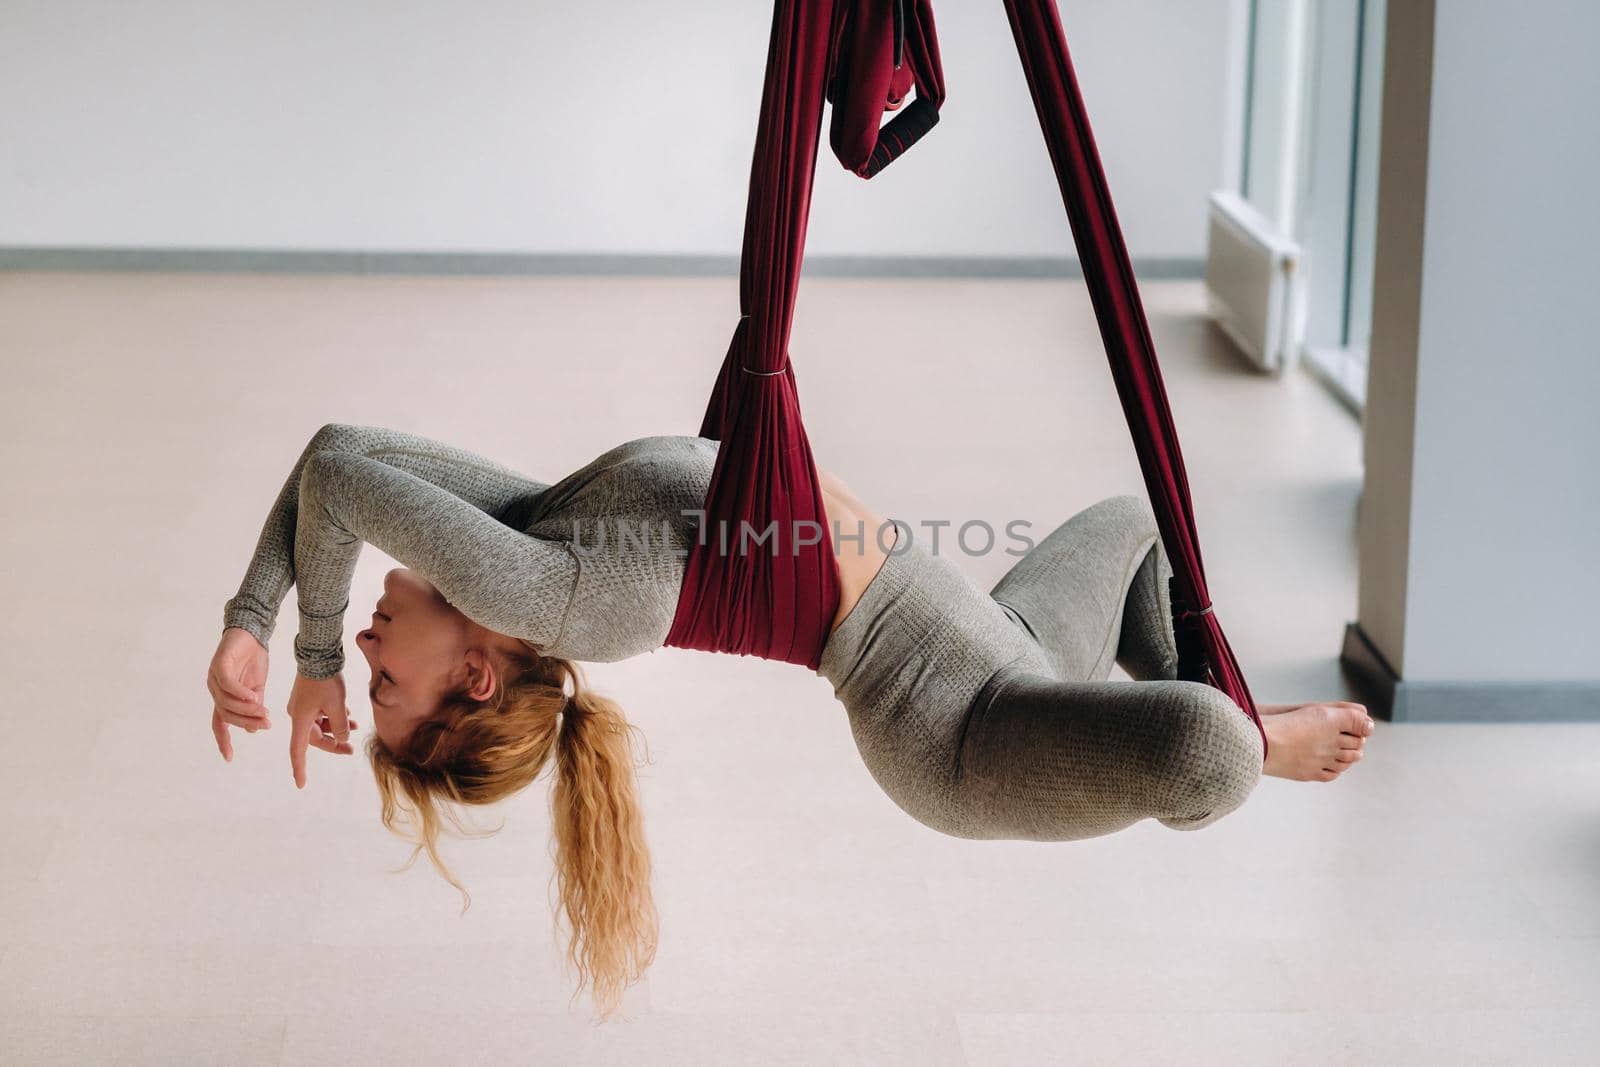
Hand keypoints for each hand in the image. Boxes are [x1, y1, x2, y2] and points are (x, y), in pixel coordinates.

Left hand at [208, 626, 271, 762]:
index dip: (223, 740)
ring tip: (264, 712)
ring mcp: (215, 677)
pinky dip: (241, 693)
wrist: (253, 632)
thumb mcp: (258, 687)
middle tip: (265, 725)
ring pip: (227, 702)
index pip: (219, 723)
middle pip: (226, 714)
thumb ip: (255, 707)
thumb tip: (253, 730)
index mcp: (223, 697)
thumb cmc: (254, 659)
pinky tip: (255, 697)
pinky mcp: (219, 664)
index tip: (228, 757)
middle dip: (246, 722)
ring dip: (246, 710)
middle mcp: (215, 689)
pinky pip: (228, 684)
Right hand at [285, 672, 359, 788]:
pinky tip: (348, 714)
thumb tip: (342, 738)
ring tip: (355, 726)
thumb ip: (341, 726)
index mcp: (300, 719)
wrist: (319, 653)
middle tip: (351, 749)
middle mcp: (298, 714)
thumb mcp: (337, 705)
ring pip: (321, 724)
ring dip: (337, 727)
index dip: (300, 768)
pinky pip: (322, 713)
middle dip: (334, 742)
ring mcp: (303, 705)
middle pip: (316, 737)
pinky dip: (334, 716)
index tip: (301, 784)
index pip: (298, 750)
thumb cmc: (326, 680)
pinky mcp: (310, 697)